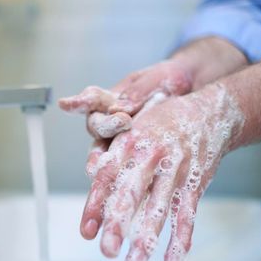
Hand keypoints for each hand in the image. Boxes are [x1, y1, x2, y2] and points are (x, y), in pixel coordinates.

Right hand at [58, 60, 192, 175]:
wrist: (194, 93)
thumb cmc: (170, 81)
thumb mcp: (158, 78)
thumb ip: (138, 91)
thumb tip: (119, 108)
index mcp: (111, 99)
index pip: (91, 99)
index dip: (78, 103)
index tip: (66, 104)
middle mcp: (111, 121)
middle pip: (98, 126)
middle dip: (108, 125)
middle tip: (123, 120)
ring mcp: (121, 141)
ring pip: (105, 150)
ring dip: (104, 156)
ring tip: (102, 165)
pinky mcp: (136, 156)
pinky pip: (125, 166)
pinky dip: (123, 173)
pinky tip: (125, 182)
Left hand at [81, 83, 243, 260]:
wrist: (208, 112)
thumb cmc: (162, 123)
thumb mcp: (132, 129)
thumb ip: (112, 154)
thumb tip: (91, 174)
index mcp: (129, 143)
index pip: (107, 176)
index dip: (96, 203)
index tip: (87, 230)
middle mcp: (151, 156)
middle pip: (132, 193)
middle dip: (119, 223)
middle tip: (107, 249)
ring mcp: (175, 170)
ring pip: (160, 208)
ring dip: (147, 238)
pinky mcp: (196, 182)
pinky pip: (187, 213)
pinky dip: (181, 238)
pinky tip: (172, 259)